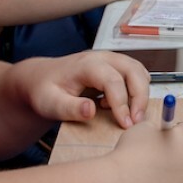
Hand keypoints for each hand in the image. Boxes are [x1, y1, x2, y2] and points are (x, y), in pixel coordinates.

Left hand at [14, 50, 150, 128]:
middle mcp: (102, 57)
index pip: (112, 80)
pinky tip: (122, 106)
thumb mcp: (50, 104)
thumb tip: (91, 111)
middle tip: (137, 120)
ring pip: (138, 70)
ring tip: (133, 116)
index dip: (122, 103)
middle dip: (140, 96)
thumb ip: (70, 108)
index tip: (125, 124)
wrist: (41, 79)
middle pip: (133, 70)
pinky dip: (137, 90)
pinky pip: (136, 74)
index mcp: (86, 65)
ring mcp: (110, 60)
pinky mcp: (115, 67)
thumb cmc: (45, 91)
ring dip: (142, 93)